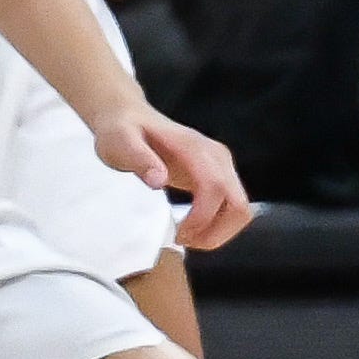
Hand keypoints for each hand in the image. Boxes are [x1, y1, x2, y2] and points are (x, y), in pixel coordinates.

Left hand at [100, 99, 252, 248]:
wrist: (129, 117)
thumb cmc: (122, 131)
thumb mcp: (119, 142)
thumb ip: (139, 159)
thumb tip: (160, 180)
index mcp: (195, 149)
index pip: (216, 188)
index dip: (202, 218)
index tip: (178, 234)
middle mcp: (216, 156)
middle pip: (238, 204)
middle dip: (216, 232)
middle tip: (184, 241)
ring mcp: (220, 165)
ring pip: (239, 209)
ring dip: (219, 232)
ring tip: (187, 238)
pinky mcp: (217, 175)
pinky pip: (231, 207)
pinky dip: (218, 225)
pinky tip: (192, 229)